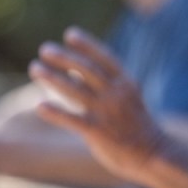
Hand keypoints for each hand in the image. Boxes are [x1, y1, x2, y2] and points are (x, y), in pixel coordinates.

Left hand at [28, 27, 164, 183]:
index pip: (105, 58)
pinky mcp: (97, 133)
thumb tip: (73, 72)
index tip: (70, 34)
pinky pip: (72, 119)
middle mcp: (116, 95)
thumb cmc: (135, 125)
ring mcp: (106, 113)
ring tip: (34, 68)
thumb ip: (103, 85)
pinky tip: (39, 106)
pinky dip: (55, 112)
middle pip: (86, 70)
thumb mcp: (127, 99)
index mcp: (126, 84)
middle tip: (44, 49)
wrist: (152, 153)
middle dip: (64, 57)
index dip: (88, 45)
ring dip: (52, 77)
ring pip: (74, 90)